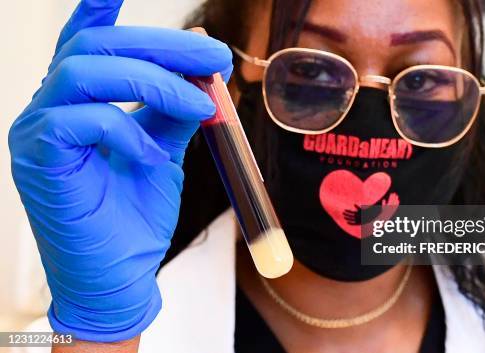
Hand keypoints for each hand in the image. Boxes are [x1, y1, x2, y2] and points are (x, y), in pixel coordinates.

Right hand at [8, 0, 231, 342]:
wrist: (119, 276)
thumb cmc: (135, 217)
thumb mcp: (163, 152)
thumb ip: (171, 111)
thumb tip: (198, 72)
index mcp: (77, 102)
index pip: (84, 43)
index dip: (98, 10)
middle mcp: (50, 107)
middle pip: (96, 45)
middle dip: (162, 45)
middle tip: (213, 54)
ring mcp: (36, 130)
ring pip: (86, 70)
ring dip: (154, 81)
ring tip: (200, 104)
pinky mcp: (38, 158)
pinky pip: (82, 119)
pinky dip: (127, 128)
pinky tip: (151, 154)